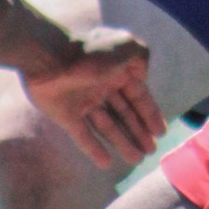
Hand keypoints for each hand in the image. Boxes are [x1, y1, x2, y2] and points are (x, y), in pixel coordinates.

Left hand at [24, 29, 163, 169]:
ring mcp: (83, 102)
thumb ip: (141, 57)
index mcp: (116, 71)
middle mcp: (102, 87)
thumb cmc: (89, 51)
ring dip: (122, 143)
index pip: (138, 96)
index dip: (150, 114)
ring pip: (107, 127)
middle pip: (125, 115)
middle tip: (151, 151)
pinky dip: (94, 150)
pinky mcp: (66, 115)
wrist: (48, 56)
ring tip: (136, 160)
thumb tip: (143, 77)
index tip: (160, 132)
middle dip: (139, 132)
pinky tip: (106, 163)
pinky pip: (83, 136)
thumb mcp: (125, 45)